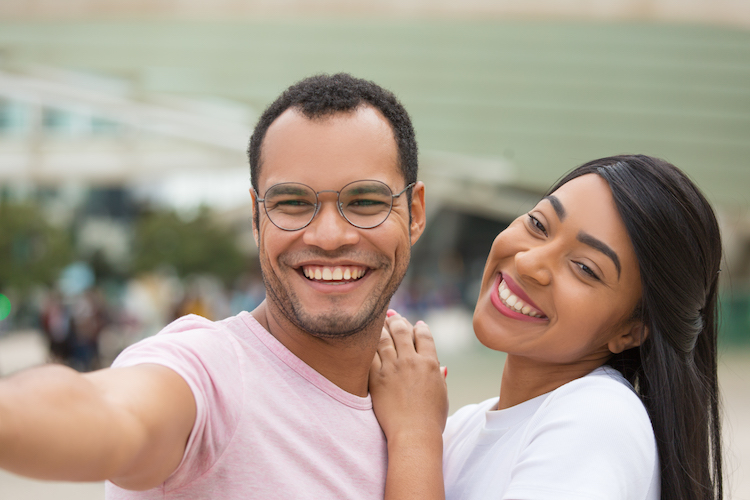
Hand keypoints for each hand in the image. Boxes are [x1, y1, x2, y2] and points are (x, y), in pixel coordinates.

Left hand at [369, 310, 447, 441]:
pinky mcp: (376, 377)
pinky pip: (370, 353)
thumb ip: (440, 378)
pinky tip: (366, 339)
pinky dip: (369, 343)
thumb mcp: (442, 395)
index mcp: (430, 363)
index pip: (424, 335)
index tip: (416, 324)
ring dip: (382, 327)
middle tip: (393, 316)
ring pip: (385, 337)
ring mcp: (392, 367)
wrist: (414, 434)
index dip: (420, 327)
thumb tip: (442, 367)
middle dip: (398, 320)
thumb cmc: (431, 420)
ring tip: (379, 322)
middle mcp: (411, 361)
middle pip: (402, 331)